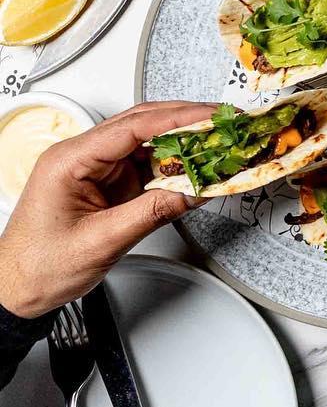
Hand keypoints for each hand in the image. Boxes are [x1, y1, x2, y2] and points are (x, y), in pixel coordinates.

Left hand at [0, 102, 211, 318]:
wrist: (16, 289)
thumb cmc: (38, 266)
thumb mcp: (102, 241)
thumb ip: (152, 212)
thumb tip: (194, 191)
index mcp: (69, 161)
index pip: (132, 126)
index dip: (177, 118)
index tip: (211, 117)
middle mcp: (82, 157)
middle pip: (143, 124)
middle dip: (187, 122)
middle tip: (224, 125)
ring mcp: (96, 168)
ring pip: (149, 142)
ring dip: (184, 144)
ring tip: (218, 146)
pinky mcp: (108, 182)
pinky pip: (147, 164)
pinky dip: (175, 165)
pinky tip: (196, 169)